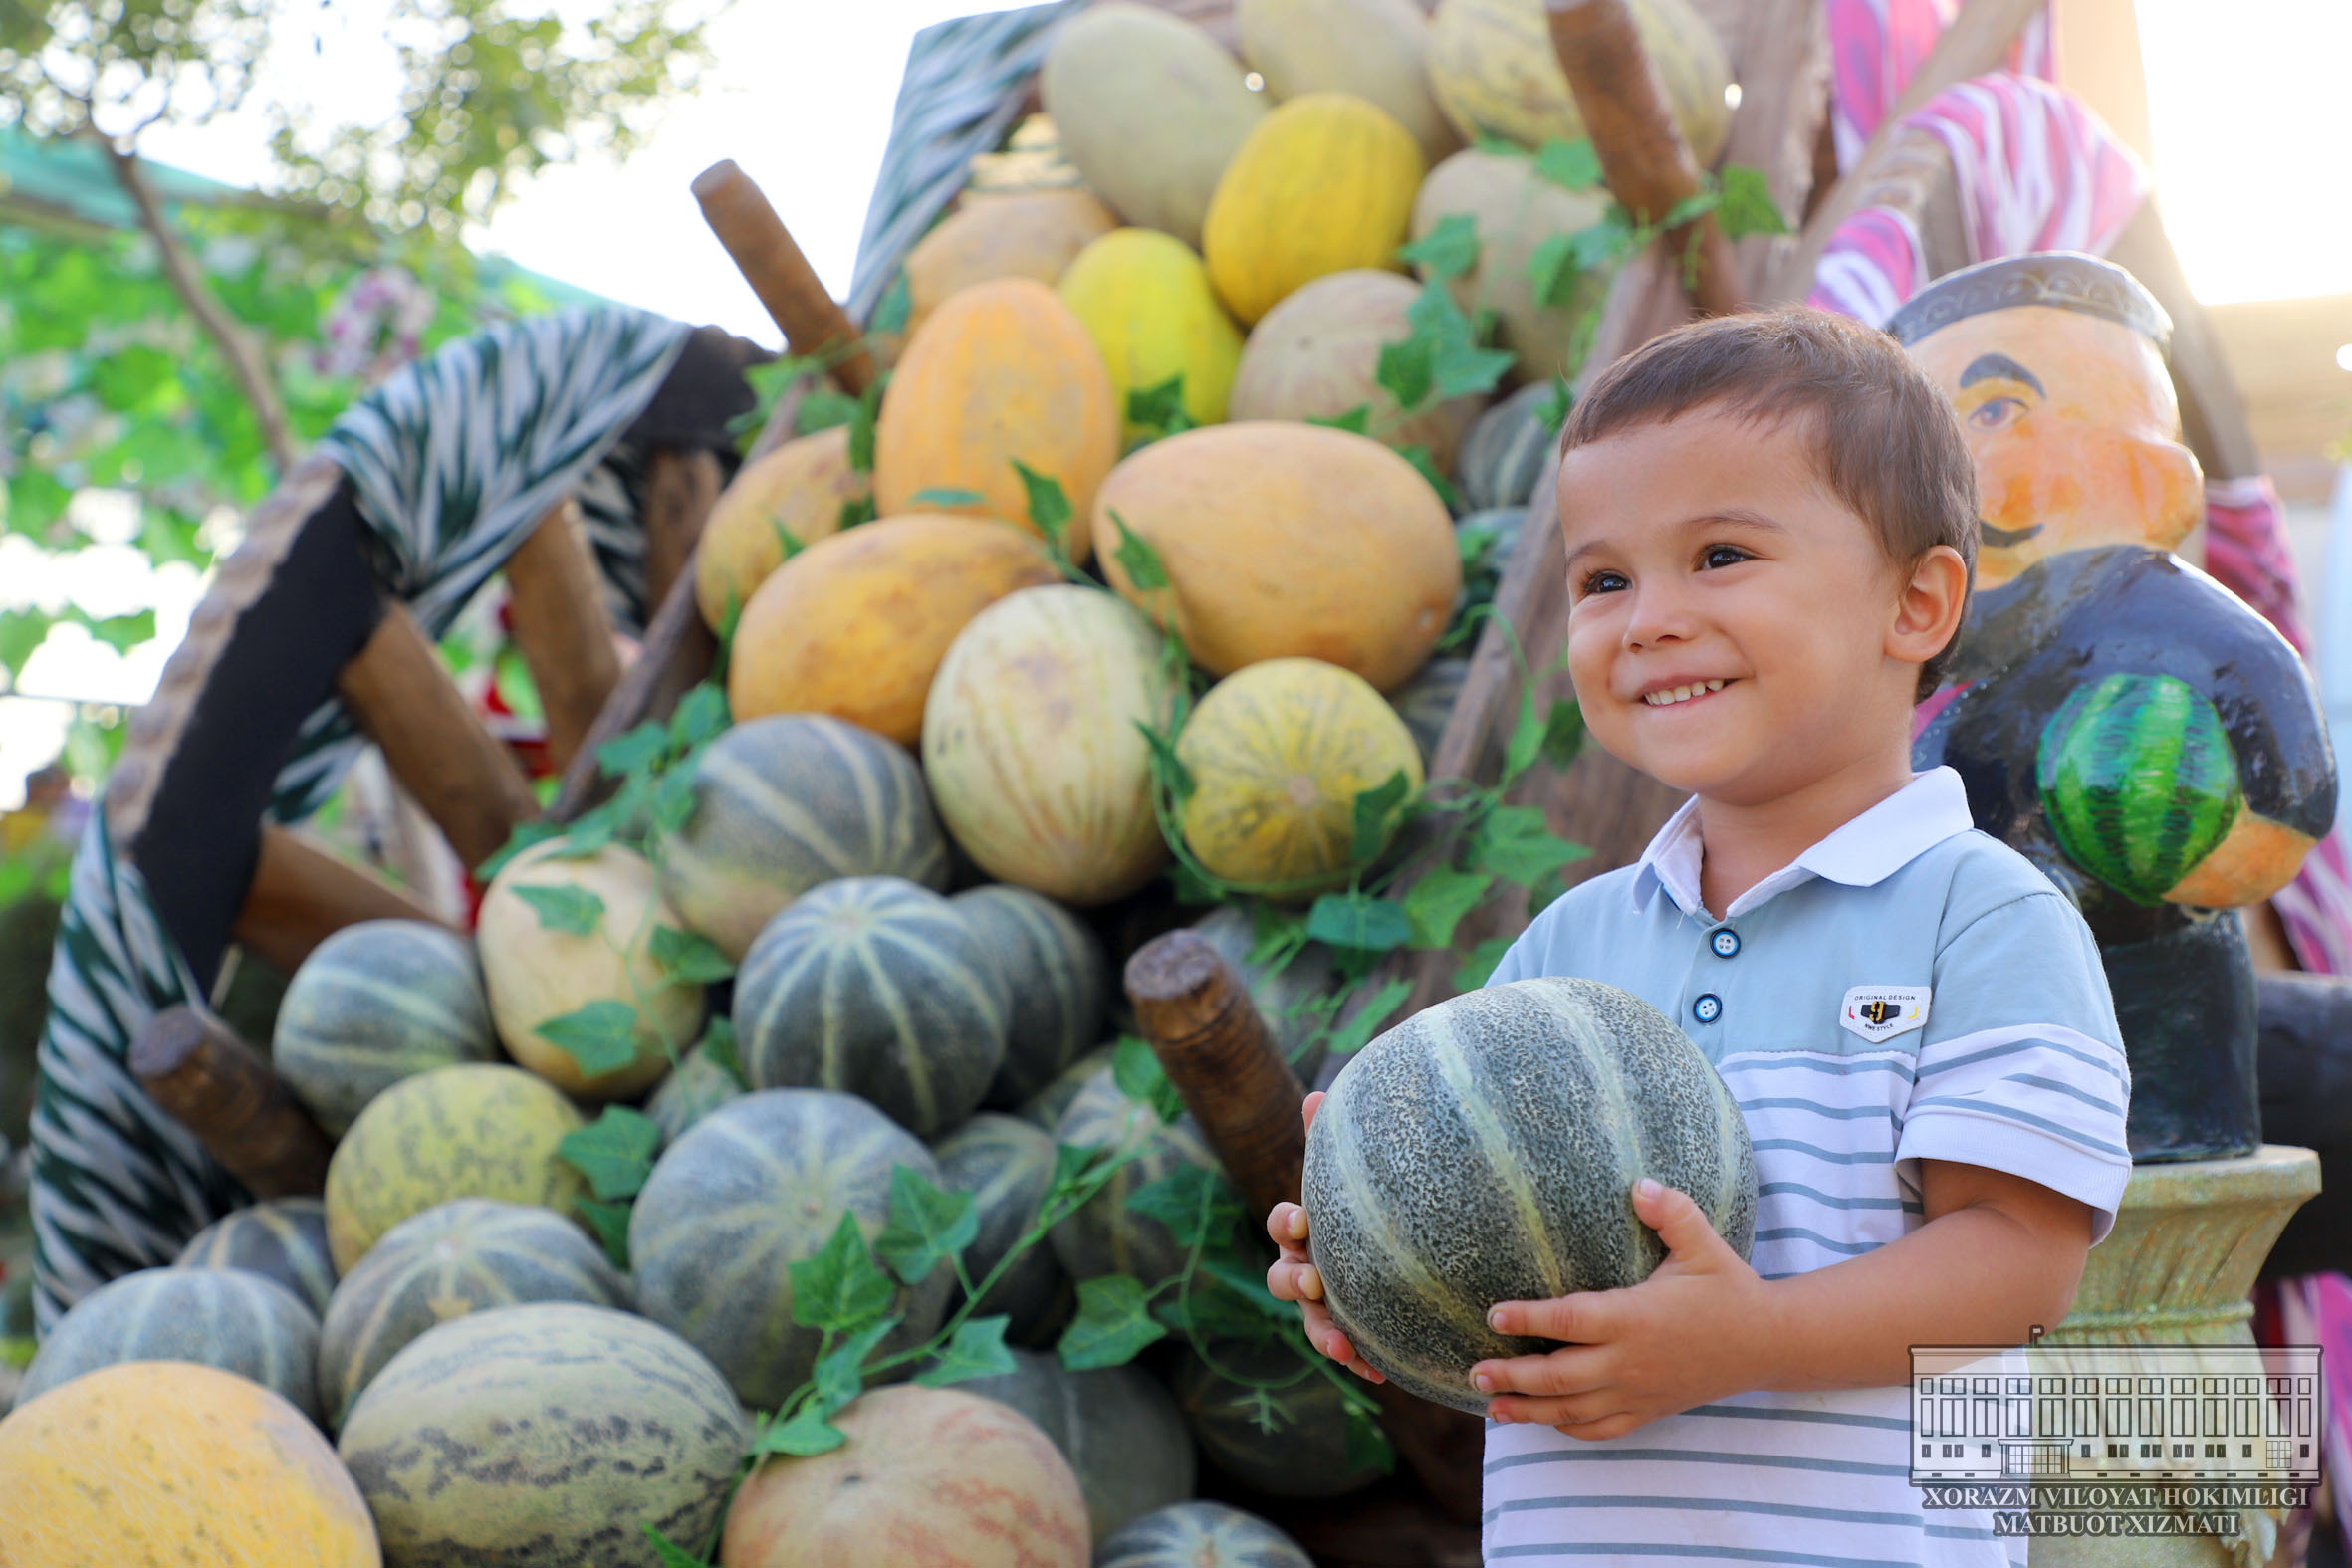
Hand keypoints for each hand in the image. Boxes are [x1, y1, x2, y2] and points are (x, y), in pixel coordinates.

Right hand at [1264, 1091, 1385, 1384]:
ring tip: (1341, 1347)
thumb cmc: (1364, 1207)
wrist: (1397, 1252)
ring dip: (1322, 1334)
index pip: (1281, 1224)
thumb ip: (1331, 1140)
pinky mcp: (1350, 1332)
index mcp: (1303, 1230)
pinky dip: (1359, 1360)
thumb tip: (1317, 1093)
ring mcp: (1324, 1305)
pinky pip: (1347, 1351)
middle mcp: (1305, 1269)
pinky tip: (1378, 1371)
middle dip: (1294, 1282)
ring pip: (1311, 1323)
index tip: (1304, 1220)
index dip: (1286, 1223)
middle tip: (1316, 1282)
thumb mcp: (1351, 1175)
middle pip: (1281, 1279)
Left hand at [1471, 1176, 1770, 1437]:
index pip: (1569, 1320)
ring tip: (1489, 1405)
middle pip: (1558, 1376)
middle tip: (1474, 1369)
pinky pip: (1601, 1429)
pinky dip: (1569, 1429)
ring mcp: (1638, 1392)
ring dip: (1528, 1410)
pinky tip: (1543, 1423)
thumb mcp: (1704, 1244)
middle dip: (1512, 1376)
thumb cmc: (1729, 1289)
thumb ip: (1671, 1212)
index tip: (1494, 1313)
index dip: (1528, 1318)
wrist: (1768, 1344)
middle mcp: (1631, 1361)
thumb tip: (1638, 1183)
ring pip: (1573, 1411)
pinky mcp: (1649, 1412)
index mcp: (1636, 1317)